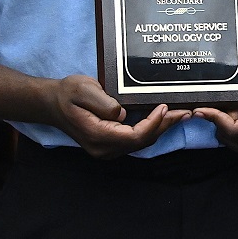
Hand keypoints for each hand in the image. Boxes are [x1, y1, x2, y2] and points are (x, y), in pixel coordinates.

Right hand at [43, 74, 187, 158]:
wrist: (50, 102)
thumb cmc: (66, 93)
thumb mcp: (83, 89)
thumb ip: (104, 103)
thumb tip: (123, 114)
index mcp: (97, 136)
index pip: (135, 135)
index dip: (154, 123)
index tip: (166, 106)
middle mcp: (104, 148)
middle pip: (142, 141)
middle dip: (166, 126)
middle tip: (187, 111)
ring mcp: (107, 149)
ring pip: (141, 142)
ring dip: (162, 128)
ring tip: (182, 114)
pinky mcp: (110, 144)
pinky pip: (136, 140)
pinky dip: (152, 129)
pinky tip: (164, 119)